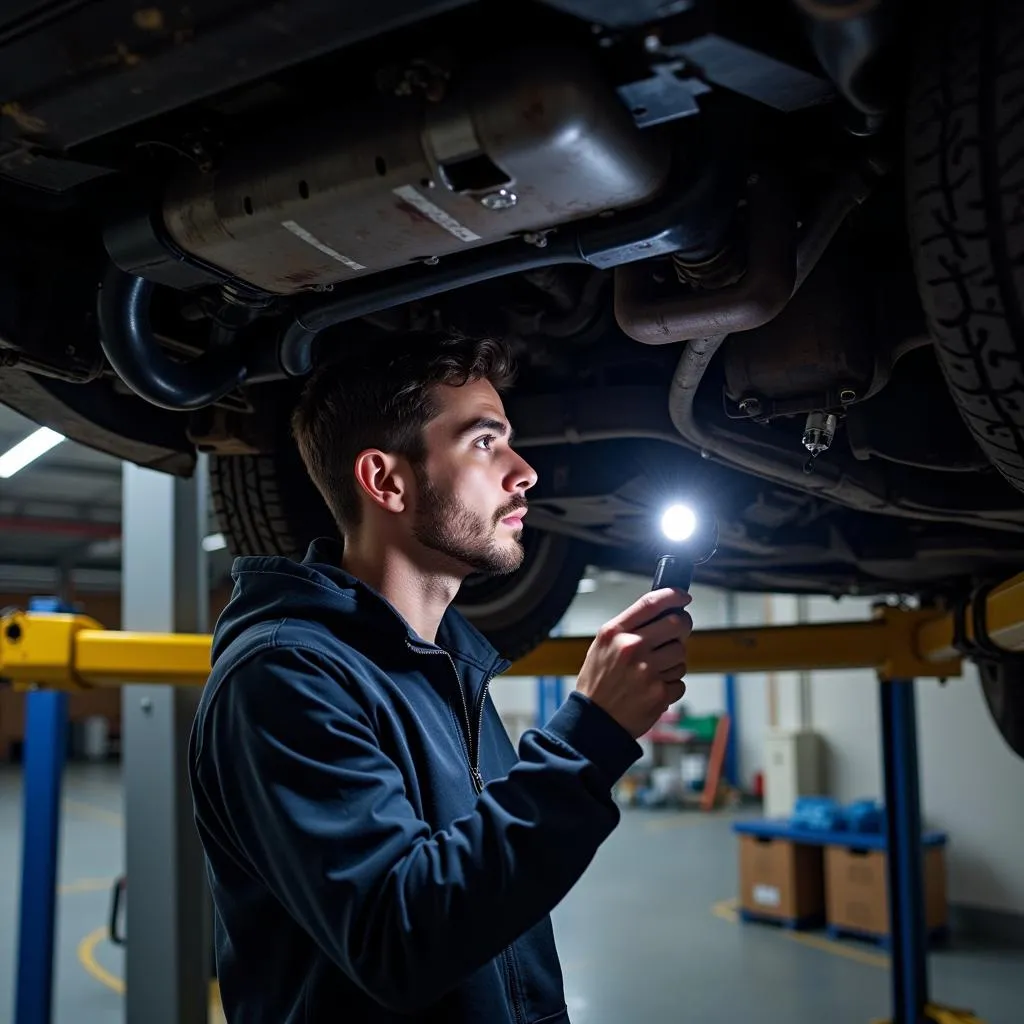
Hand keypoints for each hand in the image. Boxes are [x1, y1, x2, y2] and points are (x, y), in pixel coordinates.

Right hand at [575, 588, 692, 738]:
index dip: (672, 595)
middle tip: (679, 632)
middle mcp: (631, 648)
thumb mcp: (602, 646)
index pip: (650, 603)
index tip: (683, 596)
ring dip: (674, 661)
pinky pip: (679, 681)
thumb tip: (661, 614)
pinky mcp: (659, 693)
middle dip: (683, 626)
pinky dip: (671, 686)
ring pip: (680, 654)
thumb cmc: (598, 683)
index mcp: (614, 633)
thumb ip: (628, 628)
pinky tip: (652, 689)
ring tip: (654, 671)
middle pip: (676, 624)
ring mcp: (647, 671)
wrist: (594, 721)